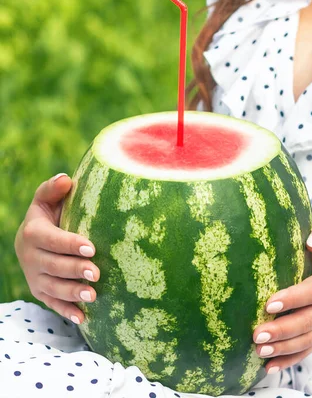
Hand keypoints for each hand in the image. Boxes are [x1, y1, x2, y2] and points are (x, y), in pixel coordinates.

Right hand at [14, 173, 98, 323]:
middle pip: (53, 266)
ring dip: (72, 293)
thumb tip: (66, 179)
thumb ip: (53, 190)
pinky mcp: (41, 292)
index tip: (91, 248)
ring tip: (93, 295)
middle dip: (74, 270)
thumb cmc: (51, 215)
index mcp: (33, 233)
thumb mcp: (48, 201)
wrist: (36, 239)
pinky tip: (83, 318)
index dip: (70, 244)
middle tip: (96, 273)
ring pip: (52, 288)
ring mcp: (35, 277)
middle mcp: (30, 257)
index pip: (52, 240)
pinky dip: (66, 312)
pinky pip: (52, 304)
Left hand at [252, 222, 311, 373]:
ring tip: (259, 350)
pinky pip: (305, 351)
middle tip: (257, 333)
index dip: (293, 299)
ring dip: (282, 348)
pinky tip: (268, 367)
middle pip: (307, 322)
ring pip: (306, 340)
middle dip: (282, 330)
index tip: (269, 303)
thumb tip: (311, 241)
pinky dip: (288, 361)